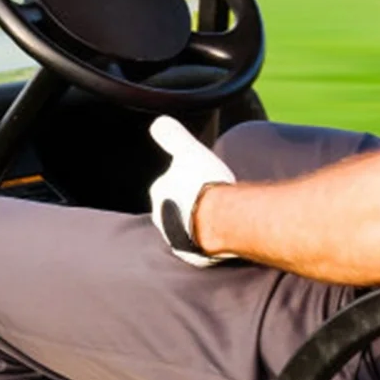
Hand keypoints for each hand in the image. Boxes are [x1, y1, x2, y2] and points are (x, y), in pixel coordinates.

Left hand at [148, 115, 237, 267]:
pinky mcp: (193, 258)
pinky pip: (199, 248)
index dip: (182, 182)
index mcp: (159, 192)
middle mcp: (162, 218)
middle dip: (187, 206)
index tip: (196, 181)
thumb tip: (157, 121)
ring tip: (218, 219)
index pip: (166, 186)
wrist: (221, 222)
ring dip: (197, 224)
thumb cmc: (203, 184)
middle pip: (174, 209)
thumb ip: (171, 136)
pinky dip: (208, 241)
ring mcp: (176, 239)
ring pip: (185, 229)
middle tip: (207, 201)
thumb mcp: (188, 150)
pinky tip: (222, 236)